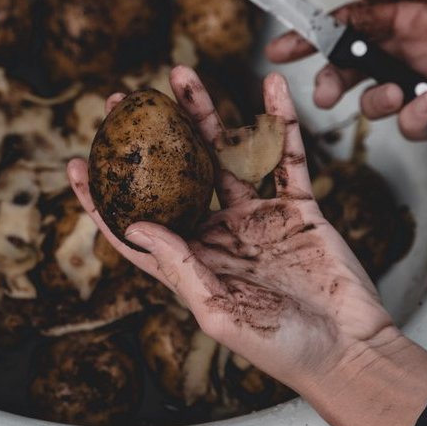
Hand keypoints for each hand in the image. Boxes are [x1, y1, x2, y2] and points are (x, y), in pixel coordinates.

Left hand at [67, 67, 426, 425]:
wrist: (350, 350)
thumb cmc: (283, 350)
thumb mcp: (220, 314)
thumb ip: (180, 268)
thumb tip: (137, 225)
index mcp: (189, 262)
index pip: (135, 225)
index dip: (103, 197)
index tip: (77, 162)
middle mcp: (216, 234)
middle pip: (175, 174)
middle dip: (150, 135)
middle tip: (126, 97)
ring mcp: (255, 216)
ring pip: (223, 153)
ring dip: (205, 113)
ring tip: (183, 75)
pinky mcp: (295, 206)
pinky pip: (286, 155)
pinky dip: (281, 121)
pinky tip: (270, 87)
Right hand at [266, 0, 426, 139]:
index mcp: (406, 17)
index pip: (346, 26)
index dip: (310, 38)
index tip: (281, 50)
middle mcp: (410, 50)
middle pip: (351, 69)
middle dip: (331, 80)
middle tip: (325, 92)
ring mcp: (425, 83)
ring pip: (374, 102)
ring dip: (376, 101)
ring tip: (398, 92)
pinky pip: (412, 125)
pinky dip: (415, 117)